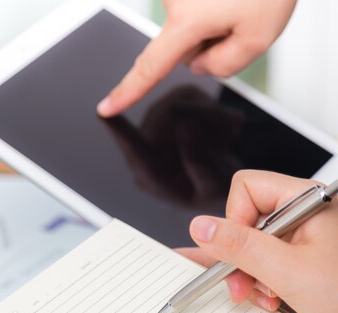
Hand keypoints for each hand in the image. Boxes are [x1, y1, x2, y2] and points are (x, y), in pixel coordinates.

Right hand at [97, 0, 296, 116]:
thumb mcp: (259, 38)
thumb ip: (223, 67)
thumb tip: (199, 65)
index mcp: (188, 19)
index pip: (151, 67)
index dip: (127, 91)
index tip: (107, 107)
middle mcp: (174, 0)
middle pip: (184, 48)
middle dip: (211, 42)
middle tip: (240, 20)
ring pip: (192, 28)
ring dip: (215, 22)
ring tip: (239, 2)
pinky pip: (196, 9)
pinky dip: (214, 8)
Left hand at [103, 86, 243, 207]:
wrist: (228, 183)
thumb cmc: (216, 191)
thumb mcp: (214, 187)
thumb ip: (198, 161)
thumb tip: (185, 126)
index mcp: (151, 178)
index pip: (135, 151)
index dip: (121, 131)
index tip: (103, 114)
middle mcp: (147, 152)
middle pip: (166, 119)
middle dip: (204, 117)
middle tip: (234, 123)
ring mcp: (155, 130)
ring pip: (178, 104)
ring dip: (211, 113)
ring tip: (232, 129)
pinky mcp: (167, 110)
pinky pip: (187, 97)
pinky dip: (210, 108)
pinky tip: (224, 126)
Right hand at [181, 170, 337, 312]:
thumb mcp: (286, 270)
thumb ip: (239, 245)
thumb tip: (200, 226)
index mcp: (305, 197)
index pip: (246, 187)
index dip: (234, 219)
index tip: (239, 252)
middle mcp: (302, 209)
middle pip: (245, 217)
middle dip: (241, 255)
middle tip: (242, 284)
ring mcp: (302, 232)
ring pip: (252, 242)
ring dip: (251, 273)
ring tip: (265, 295)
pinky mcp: (301, 253)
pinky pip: (265, 259)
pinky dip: (263, 281)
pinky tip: (273, 298)